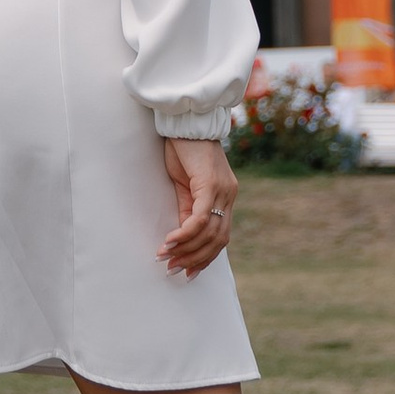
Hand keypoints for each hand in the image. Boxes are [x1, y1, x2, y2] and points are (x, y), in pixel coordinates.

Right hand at [160, 134, 237, 276]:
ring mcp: (222, 191)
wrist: (186, 121)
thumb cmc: (183, 149)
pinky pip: (199, 219)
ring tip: (165, 258)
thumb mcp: (185, 184)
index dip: (205, 257)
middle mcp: (229, 196)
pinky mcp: (210, 185)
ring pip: (209, 233)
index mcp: (226, 196)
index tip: (187, 272)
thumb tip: (182, 235)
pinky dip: (184, 234)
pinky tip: (169, 242)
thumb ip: (188, 208)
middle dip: (195, 259)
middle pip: (218, 240)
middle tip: (173, 269)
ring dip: (186, 250)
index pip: (221, 236)